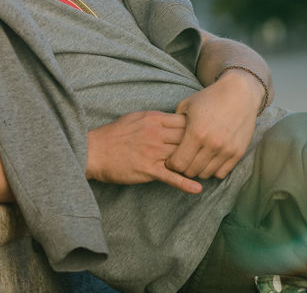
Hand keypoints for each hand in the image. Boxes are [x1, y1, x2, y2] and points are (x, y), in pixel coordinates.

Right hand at [87, 111, 202, 194]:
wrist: (95, 151)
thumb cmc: (114, 134)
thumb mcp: (136, 117)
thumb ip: (156, 118)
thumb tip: (173, 119)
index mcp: (154, 119)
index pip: (185, 122)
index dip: (197, 128)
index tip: (205, 134)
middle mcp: (156, 134)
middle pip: (188, 138)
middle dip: (201, 145)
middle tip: (211, 152)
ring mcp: (153, 152)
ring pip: (182, 156)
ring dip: (196, 164)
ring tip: (209, 170)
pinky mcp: (148, 169)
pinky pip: (171, 177)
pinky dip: (185, 184)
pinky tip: (197, 189)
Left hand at [166, 71, 259, 180]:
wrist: (239, 93)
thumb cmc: (209, 98)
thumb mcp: (186, 106)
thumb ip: (174, 124)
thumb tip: (164, 141)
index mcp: (196, 133)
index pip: (178, 163)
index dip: (171, 164)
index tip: (171, 159)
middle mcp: (212, 144)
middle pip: (191, 171)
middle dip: (184, 168)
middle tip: (183, 160)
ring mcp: (226, 149)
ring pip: (206, 174)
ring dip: (198, 170)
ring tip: (195, 159)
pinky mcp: (238, 152)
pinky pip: (221, 173)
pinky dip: (213, 169)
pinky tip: (209, 159)